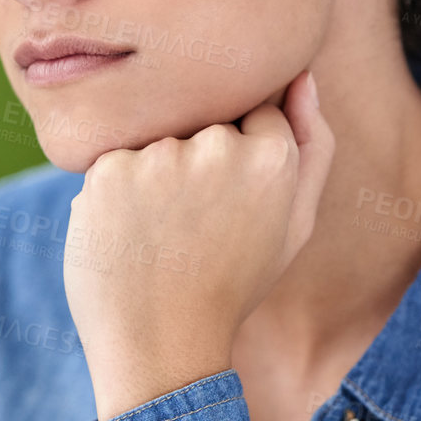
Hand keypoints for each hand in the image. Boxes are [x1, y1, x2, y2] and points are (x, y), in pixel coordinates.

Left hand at [62, 69, 334, 420]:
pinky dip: (116, 193)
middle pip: (202, 122)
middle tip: (195, 231)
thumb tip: (300, 74)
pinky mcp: (109, 170)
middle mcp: (219, 146)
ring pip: (156, 139)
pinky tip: (130, 237)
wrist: (163, 346)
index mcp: (273, 157)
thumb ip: (312, 144)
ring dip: (154, 177)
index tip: (230, 207)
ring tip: (162, 238)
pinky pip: (114, 158)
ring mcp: (160, 157)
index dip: (239, 161)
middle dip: (196, 164)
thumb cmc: (233, 285)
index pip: (253, 113)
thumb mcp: (293, 223)